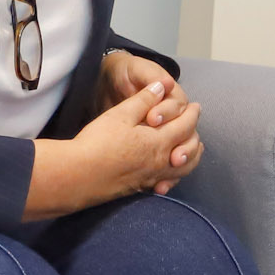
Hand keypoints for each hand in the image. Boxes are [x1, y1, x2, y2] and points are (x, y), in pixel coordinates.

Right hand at [26, 73, 202, 216]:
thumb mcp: (120, 114)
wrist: (78, 176)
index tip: (196, 106)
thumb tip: (162, 86)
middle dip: (194, 133)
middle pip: (189, 148)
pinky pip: (167, 182)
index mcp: (159, 141)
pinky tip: (170, 173)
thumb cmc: (98, 142)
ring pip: (182, 169)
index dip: (192, 114)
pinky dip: (176, 176)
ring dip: (191, 157)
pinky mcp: (140, 188)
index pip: (185, 126)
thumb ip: (144, 100)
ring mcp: (152, 178)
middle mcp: (160, 162)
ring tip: (192, 148)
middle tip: (195, 125)